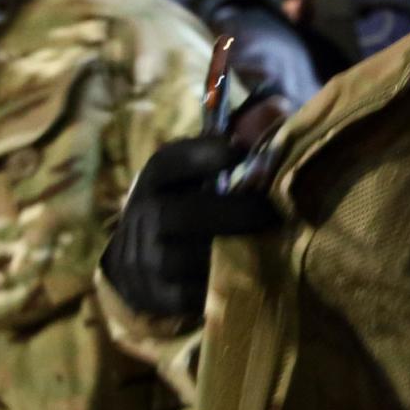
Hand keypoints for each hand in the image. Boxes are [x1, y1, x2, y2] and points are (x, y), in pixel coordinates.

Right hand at [101, 134, 278, 324]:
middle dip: (236, 213)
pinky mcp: (158, 295)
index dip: (204, 155)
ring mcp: (147, 259)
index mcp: (155, 178)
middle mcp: (145, 215)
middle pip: (188, 215)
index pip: (171, 162)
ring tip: (268, 245)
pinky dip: (223, 283)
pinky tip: (245, 274)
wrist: (134, 264)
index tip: (240, 151)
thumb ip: (227, 149)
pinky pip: (197, 292)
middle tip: (274, 214)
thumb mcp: (191, 174)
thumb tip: (275, 113)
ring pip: (195, 256)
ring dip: (234, 250)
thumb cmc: (181, 206)